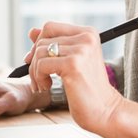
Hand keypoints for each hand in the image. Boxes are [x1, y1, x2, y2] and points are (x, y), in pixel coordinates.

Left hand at [27, 21, 124, 135]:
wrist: (105, 111)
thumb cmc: (87, 88)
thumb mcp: (71, 61)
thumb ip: (54, 44)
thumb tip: (31, 31)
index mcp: (88, 33)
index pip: (50, 27)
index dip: (37, 43)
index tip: (34, 61)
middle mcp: (86, 37)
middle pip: (43, 39)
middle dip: (34, 60)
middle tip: (38, 78)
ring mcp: (81, 50)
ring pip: (39, 52)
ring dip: (35, 72)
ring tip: (43, 85)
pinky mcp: (73, 64)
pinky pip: (41, 65)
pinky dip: (38, 78)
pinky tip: (47, 87)